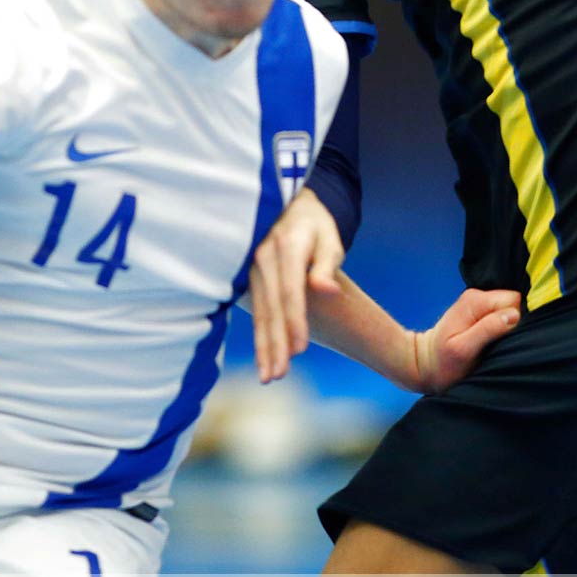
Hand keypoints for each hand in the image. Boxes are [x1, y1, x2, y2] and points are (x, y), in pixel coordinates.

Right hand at [249, 191, 344, 383]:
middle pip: (271, 307)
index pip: (290, 290)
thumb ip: (328, 263)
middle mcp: (263, 256)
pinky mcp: (247, 275)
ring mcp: (251, 266)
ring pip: (259, 312)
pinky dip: (258, 334)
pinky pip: (255, 308)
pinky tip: (262, 355)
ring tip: (268, 375)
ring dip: (263, 345)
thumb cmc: (314, 222)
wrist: (284, 200)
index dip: (294, 320)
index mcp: (288, 246)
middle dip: (274, 344)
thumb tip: (325, 290)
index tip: (300, 349)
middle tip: (278, 375)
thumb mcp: (328, 235)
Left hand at [412, 288, 521, 393]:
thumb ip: (488, 329)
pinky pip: (501, 315)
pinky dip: (500, 329)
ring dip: (505, 328)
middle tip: (496, 343)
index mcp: (475, 301)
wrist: (424, 364)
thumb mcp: (464, 349)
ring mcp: (478, 303)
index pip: (513, 300)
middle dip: (511, 323)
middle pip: (513, 302)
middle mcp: (478, 296)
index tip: (503, 338)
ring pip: (508, 309)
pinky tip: (490, 341)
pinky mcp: (479, 312)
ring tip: (491, 345)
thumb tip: (514, 316)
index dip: (515, 319)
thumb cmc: (443, 362)